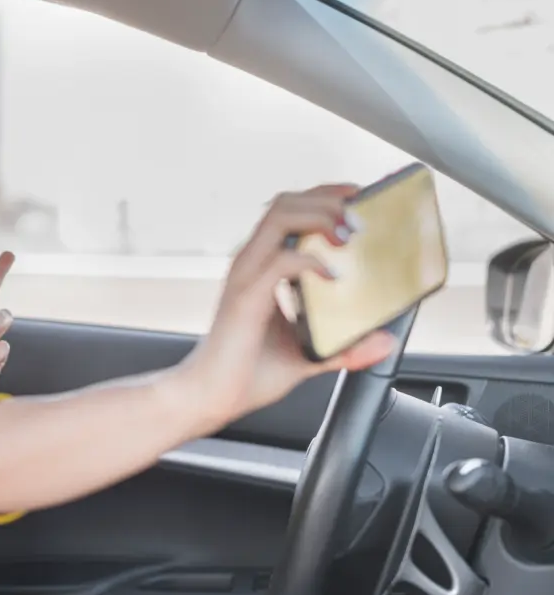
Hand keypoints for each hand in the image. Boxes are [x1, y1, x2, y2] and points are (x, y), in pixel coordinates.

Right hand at [175, 184, 395, 432]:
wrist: (211, 396)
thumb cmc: (246, 373)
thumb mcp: (309, 356)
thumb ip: (344, 347)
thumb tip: (384, 342)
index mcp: (261, 268)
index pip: (289, 213)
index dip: (323, 197)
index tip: (356, 199)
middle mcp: (251, 264)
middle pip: (285, 204)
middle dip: (326, 200)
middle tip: (359, 217)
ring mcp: (246, 277)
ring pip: (279, 218)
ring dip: (320, 217)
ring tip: (347, 234)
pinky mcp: (247, 296)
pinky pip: (281, 260)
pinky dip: (311, 262)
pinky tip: (332, 277)